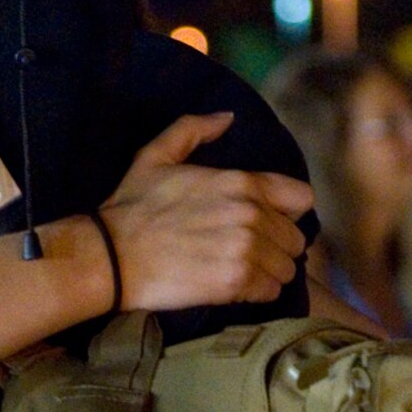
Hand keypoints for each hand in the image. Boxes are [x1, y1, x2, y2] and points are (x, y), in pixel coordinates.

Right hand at [102, 113, 313, 311]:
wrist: (111, 256)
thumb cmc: (131, 208)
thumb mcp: (156, 155)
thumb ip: (193, 129)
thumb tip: (227, 118)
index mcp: (241, 182)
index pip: (301, 198)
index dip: (286, 213)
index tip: (267, 224)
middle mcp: (251, 214)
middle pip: (295, 238)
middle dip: (276, 247)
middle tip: (251, 254)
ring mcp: (246, 250)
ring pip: (286, 268)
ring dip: (269, 272)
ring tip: (244, 273)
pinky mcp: (236, 283)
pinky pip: (271, 291)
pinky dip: (258, 293)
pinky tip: (237, 289)